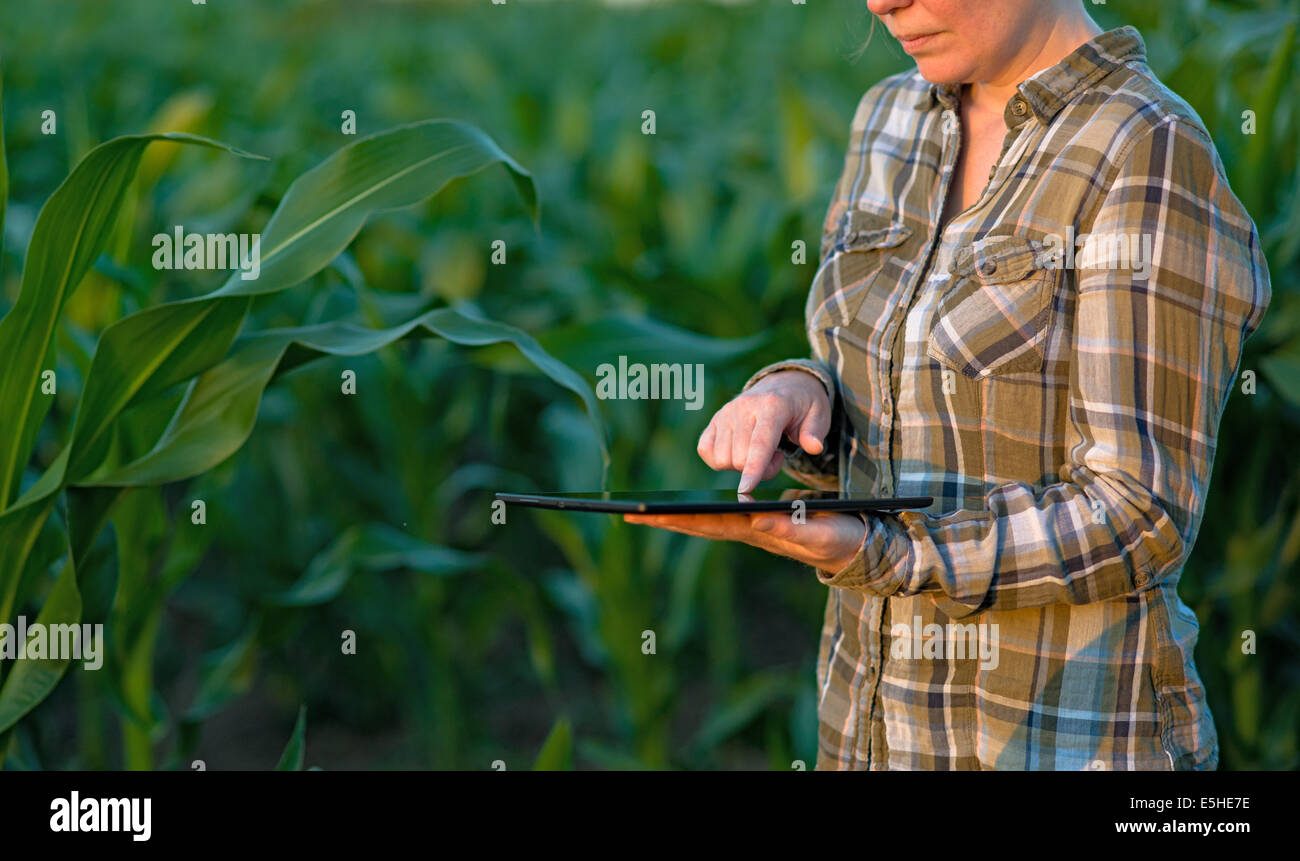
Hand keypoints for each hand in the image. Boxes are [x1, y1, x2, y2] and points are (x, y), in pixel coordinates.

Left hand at [622, 508, 866, 574]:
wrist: (853, 545)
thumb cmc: (837, 538)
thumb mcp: (816, 531)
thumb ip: (788, 527)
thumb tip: (754, 518)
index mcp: (755, 531)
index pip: (707, 523)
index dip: (677, 517)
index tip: (647, 515)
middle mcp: (746, 531)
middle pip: (696, 524)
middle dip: (663, 519)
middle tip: (628, 514)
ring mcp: (749, 529)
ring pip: (703, 523)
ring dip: (673, 518)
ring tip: (642, 513)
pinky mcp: (756, 524)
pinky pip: (716, 518)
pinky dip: (694, 514)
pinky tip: (680, 510)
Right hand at [698, 369, 831, 492]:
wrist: (784, 384)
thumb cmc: (802, 405)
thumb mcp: (819, 414)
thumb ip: (815, 432)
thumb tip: (813, 447)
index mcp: (772, 405)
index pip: (760, 443)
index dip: (753, 468)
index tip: (745, 489)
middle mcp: (745, 407)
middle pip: (740, 458)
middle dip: (760, 470)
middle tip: (777, 455)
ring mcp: (726, 412)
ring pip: (723, 458)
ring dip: (741, 465)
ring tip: (759, 450)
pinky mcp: (714, 419)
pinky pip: (705, 451)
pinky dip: (720, 460)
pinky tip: (739, 450)